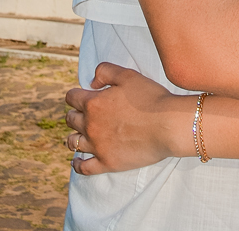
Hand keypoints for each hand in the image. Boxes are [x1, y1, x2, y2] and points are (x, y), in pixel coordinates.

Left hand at [65, 63, 191, 174]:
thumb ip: (105, 71)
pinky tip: (78, 161)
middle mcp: (90, 125)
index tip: (81, 96)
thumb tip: (91, 82)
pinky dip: (78, 164)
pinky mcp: (107, 163)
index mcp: (94, 103)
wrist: (167, 125)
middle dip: (75, 114)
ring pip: (73, 142)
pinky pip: (83, 167)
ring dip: (74, 136)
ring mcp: (97, 146)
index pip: (71, 98)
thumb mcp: (128, 75)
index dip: (75, 95)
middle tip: (85, 114)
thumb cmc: (150, 97)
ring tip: (80, 135)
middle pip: (71, 120)